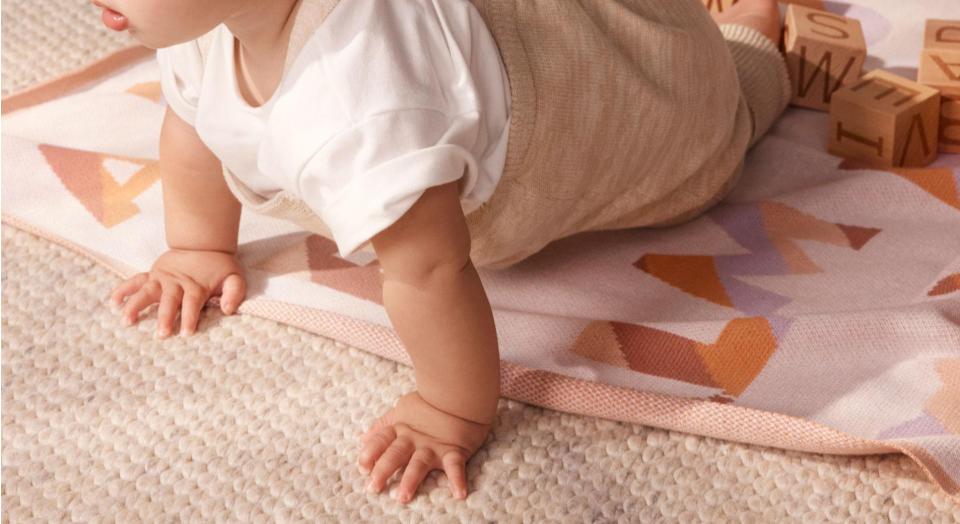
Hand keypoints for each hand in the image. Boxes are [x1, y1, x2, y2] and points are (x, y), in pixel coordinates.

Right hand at [107, 248, 245, 337]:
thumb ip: (234, 292)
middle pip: (169, 300)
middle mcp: (176, 282)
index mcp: (196, 286)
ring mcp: (161, 278)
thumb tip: (227, 309)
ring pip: (147, 291)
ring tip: (127, 320)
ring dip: (136, 305)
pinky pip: (135, 281)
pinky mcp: (152, 274)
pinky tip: (113, 302)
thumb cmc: (219, 267)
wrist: (204, 244)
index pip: (192, 303)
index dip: (190, 317)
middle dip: (164, 317)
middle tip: (160, 334)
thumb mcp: (235, 277)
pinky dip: (123, 289)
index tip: (187, 333)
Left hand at [358, 390, 492, 503]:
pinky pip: (455, 466)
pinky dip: (457, 479)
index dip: (370, 454)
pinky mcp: (454, 450)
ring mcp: (434, 446)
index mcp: (401, 429)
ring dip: (410, 480)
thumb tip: (363, 438)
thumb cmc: (430, 401)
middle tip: (374, 487)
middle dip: (383, 471)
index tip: (363, 468)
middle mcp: (414, 440)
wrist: (459, 393)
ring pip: (419, 464)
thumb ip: (384, 424)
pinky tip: (459, 493)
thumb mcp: (403, 408)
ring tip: (403, 496)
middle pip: (395, 455)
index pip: (381, 441)